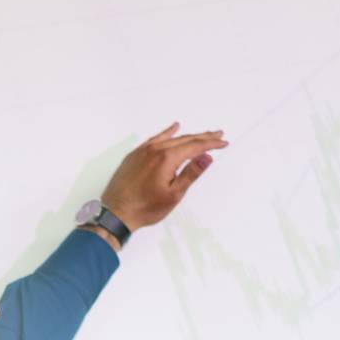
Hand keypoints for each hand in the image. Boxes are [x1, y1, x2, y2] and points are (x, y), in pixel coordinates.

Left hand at [101, 122, 229, 231]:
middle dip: (203, 137)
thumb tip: (206, 157)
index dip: (211, 144)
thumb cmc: (144, 208)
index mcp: (166, 158)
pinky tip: (174, 128)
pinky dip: (167, 133)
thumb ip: (191, 173)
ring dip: (187, 136)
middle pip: (184, 139)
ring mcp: (144, 150)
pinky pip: (155, 138)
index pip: (195, 146)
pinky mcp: (135, 155)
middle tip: (217, 135)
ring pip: (170, 138)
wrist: (116, 212)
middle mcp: (155, 149)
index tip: (223, 143)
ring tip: (201, 134)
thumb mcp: (174, 194)